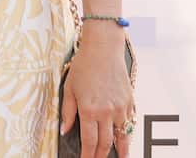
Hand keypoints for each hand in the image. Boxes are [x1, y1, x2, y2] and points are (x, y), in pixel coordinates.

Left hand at [59, 26, 133, 157]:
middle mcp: (107, 112)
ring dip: (119, 152)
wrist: (103, 48)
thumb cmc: (84, 65)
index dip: (87, 156)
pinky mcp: (130, 102)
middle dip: (100, 156)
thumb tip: (65, 130)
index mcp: (89, 109)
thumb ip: (68, 112)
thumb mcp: (69, 88)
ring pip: (122, 137)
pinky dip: (128, 136)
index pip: (90, 142)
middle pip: (105, 143)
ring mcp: (121, 108)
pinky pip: (130, 124)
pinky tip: (126, 143)